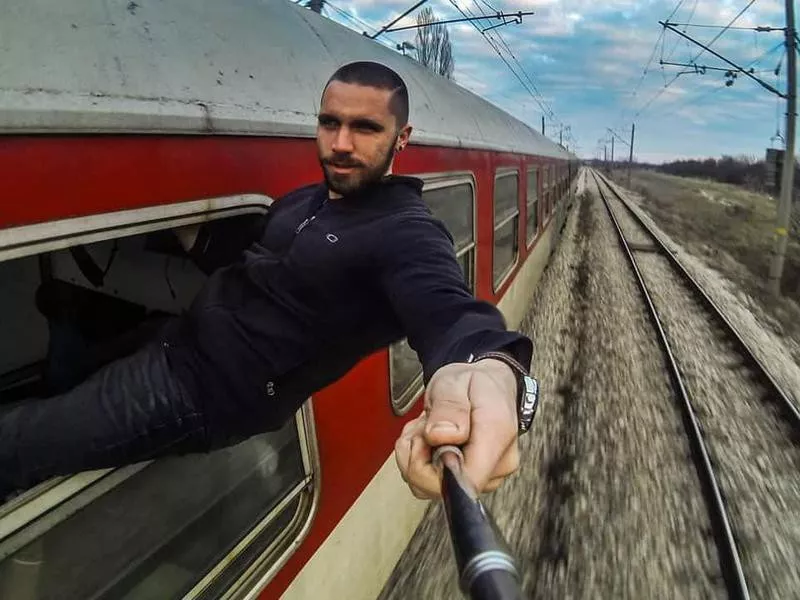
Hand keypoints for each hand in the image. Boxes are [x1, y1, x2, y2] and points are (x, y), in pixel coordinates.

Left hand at [394, 358, 519, 498]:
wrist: (488, 386)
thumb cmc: (475, 385)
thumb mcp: (455, 382)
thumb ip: (448, 407)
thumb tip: (439, 436)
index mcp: (496, 438)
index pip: (465, 481)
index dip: (433, 467)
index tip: (427, 439)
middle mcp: (496, 466)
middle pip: (441, 487)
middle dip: (417, 454)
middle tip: (426, 424)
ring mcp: (484, 477)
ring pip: (427, 487)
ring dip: (415, 455)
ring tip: (428, 427)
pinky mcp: (468, 481)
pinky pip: (427, 483)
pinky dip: (418, 460)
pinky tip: (428, 439)